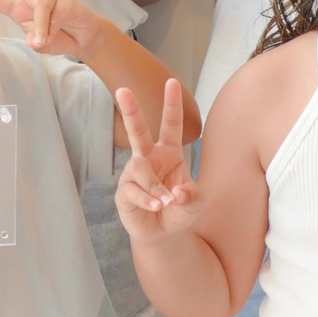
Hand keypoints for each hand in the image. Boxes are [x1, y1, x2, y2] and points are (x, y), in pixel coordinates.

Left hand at [0, 0, 102, 54]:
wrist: (83, 39)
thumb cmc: (57, 38)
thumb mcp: (41, 45)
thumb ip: (35, 42)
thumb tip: (33, 38)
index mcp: (19, 9)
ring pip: (39, 9)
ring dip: (42, 28)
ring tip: (44, 41)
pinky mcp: (65, 1)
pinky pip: (55, 16)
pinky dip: (54, 30)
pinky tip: (59, 32)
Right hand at [114, 79, 196, 240]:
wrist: (163, 234)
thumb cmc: (180, 210)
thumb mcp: (195, 203)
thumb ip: (191, 196)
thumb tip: (175, 192)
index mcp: (169, 153)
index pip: (171, 125)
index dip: (171, 104)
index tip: (171, 82)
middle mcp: (149, 158)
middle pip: (138, 130)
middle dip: (131, 110)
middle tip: (122, 90)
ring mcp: (134, 173)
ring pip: (139, 168)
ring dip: (154, 186)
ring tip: (165, 202)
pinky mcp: (124, 190)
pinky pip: (133, 190)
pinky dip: (148, 199)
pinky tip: (155, 207)